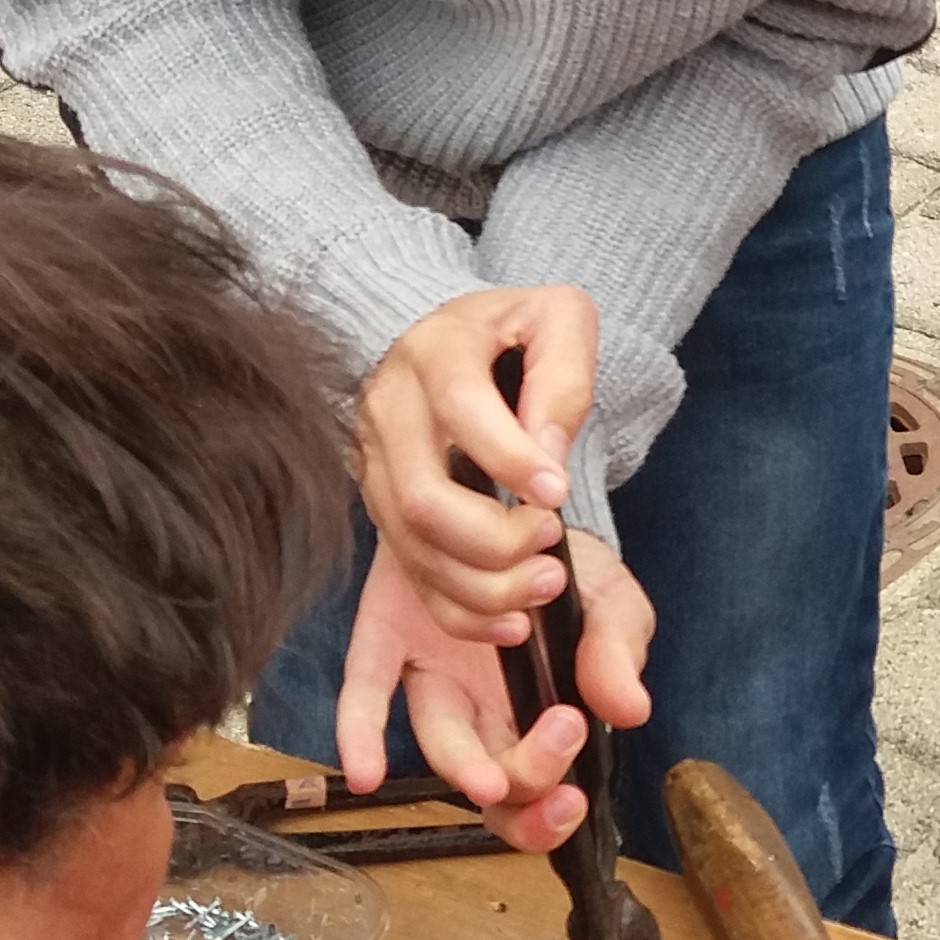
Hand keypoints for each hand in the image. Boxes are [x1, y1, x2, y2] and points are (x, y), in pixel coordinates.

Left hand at [334, 532, 653, 849]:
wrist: (513, 503)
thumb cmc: (568, 569)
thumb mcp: (611, 605)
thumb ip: (618, 655)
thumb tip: (630, 711)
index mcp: (537, 717)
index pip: (539, 792)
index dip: (551, 814)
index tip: (575, 792)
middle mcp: (480, 711)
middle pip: (493, 781)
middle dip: (530, 778)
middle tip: (565, 730)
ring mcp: (431, 679)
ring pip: (440, 743)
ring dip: (465, 768)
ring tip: (488, 781)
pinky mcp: (385, 639)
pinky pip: (367, 690)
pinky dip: (362, 734)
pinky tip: (367, 774)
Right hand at [354, 288, 601, 640]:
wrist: (445, 341)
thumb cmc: (511, 332)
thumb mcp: (558, 319)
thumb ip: (563, 374)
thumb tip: (548, 451)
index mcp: (436, 354)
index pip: (460, 408)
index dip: (509, 458)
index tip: (557, 491)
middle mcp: (390, 412)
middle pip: (421, 497)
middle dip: (493, 537)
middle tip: (551, 540)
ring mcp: (376, 466)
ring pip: (412, 546)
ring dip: (484, 583)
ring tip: (545, 582)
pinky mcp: (381, 509)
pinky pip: (411, 576)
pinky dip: (461, 611)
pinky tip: (512, 619)